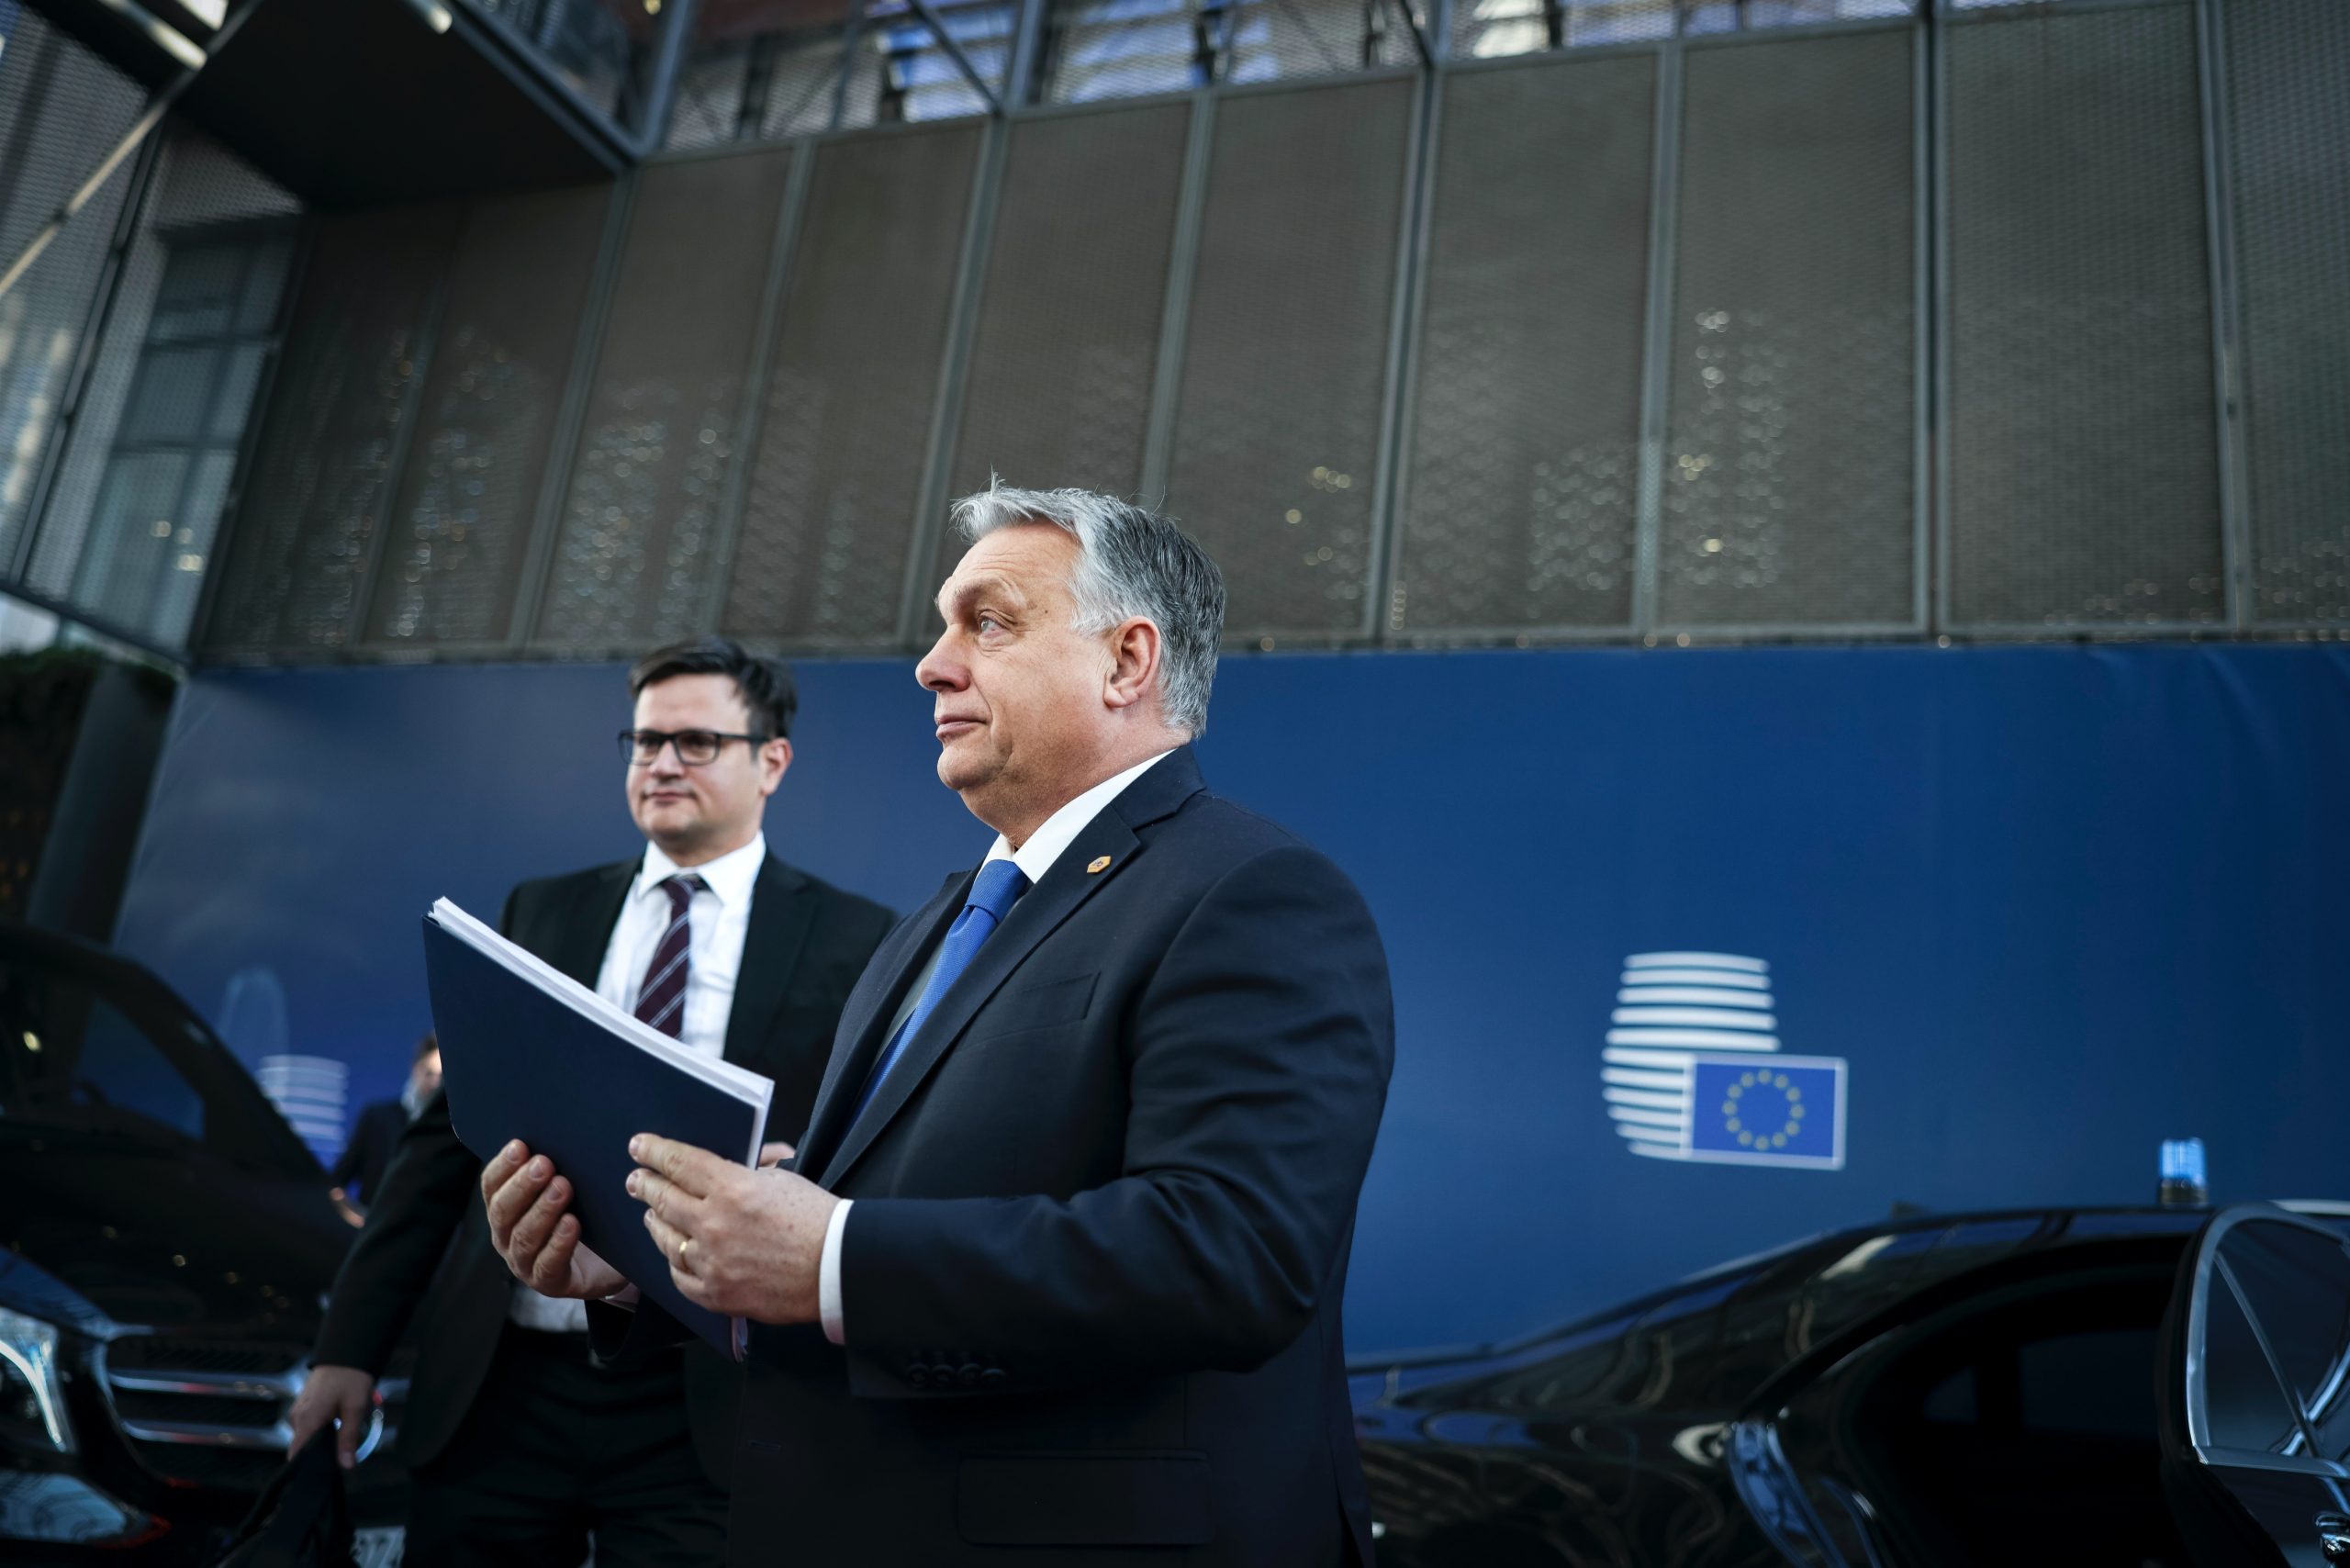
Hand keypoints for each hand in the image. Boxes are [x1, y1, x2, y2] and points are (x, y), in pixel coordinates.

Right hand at [286, 1363, 372, 1468]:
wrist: (346, 1352)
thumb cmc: (350, 1378)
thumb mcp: (355, 1409)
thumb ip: (348, 1439)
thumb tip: (346, 1465)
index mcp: (306, 1420)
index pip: (296, 1455)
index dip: (308, 1466)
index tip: (322, 1473)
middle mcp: (297, 1417)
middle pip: (303, 1446)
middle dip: (320, 1453)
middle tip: (341, 1455)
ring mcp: (299, 1410)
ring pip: (307, 1435)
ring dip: (322, 1439)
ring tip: (342, 1436)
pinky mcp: (304, 1405)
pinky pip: (309, 1424)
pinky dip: (320, 1429)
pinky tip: (337, 1425)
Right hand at [481, 1140, 626, 1299]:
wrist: (610, 1260)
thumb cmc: (585, 1214)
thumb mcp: (572, 1186)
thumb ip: (560, 1164)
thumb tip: (564, 1127)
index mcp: (505, 1208)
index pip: (492, 1186)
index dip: (503, 1166)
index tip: (520, 1145)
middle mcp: (507, 1236)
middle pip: (503, 1211)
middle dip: (522, 1185)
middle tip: (544, 1164)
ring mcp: (524, 1262)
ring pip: (524, 1237)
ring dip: (542, 1210)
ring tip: (562, 1187)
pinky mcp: (549, 1282)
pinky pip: (547, 1264)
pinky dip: (558, 1243)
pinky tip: (571, 1224)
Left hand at [627, 1133, 836, 1324]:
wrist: (837, 1270)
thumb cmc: (818, 1222)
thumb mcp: (784, 1179)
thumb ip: (752, 1170)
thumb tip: (738, 1162)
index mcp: (732, 1188)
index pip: (679, 1162)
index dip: (654, 1152)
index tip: (639, 1147)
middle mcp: (714, 1224)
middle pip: (664, 1199)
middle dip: (646, 1185)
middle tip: (636, 1180)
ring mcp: (711, 1262)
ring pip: (666, 1239)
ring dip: (655, 1222)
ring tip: (651, 1214)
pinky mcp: (716, 1294)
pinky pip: (679, 1276)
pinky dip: (674, 1262)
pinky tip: (673, 1253)